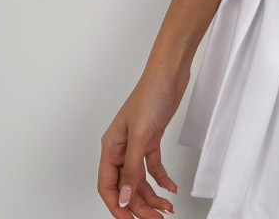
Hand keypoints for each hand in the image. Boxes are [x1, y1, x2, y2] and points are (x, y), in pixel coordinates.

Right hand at [98, 66, 189, 217]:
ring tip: (166, 209)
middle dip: (139, 205)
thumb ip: (132, 169)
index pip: (108, 186)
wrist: (170, 73)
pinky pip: (153, 166)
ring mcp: (137, 144)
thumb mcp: (141, 135)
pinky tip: (170, 188)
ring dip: (152, 196)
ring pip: (140, 179)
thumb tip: (125, 198)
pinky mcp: (152, 139)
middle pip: (126, 186)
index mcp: (111, 147)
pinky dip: (161, 179)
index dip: (117, 205)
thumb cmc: (151, 94)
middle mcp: (122, 148)